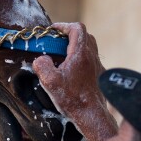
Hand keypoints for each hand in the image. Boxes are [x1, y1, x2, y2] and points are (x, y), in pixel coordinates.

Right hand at [32, 22, 116, 140]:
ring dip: (76, 46)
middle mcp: (92, 57)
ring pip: (89, 47)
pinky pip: (91, 59)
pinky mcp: (99, 76)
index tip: (53, 31)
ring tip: (62, 54)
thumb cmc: (72, 98)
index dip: (64, 26)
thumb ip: (42, 65)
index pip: (77, 29)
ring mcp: (98, 66)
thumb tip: (40, 59)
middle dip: (70, 34)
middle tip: (56, 41)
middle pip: (85, 35)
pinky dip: (80, 57)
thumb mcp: (50, 81)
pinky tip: (70, 70)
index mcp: (81, 54)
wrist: (91, 115)